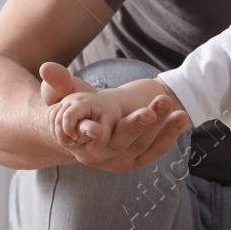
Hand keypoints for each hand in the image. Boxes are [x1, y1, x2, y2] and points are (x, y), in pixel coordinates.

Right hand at [39, 61, 192, 173]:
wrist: (80, 135)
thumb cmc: (71, 111)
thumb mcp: (63, 97)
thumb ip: (58, 84)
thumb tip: (47, 67)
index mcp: (83, 144)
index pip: (99, 137)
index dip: (114, 128)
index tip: (138, 115)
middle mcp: (102, 158)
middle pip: (126, 142)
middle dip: (144, 122)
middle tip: (162, 102)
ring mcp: (120, 162)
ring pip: (144, 146)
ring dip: (163, 127)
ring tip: (178, 109)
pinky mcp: (136, 160)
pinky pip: (155, 150)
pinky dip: (170, 135)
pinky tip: (183, 118)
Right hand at [51, 90, 116, 146]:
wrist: (107, 104)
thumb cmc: (109, 116)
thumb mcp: (109, 126)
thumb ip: (102, 137)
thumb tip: (90, 148)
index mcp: (83, 102)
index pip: (67, 117)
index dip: (69, 131)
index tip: (78, 139)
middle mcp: (71, 98)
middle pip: (56, 118)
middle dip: (62, 134)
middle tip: (73, 143)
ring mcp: (64, 100)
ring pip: (51, 117)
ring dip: (57, 132)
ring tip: (70, 139)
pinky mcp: (60, 103)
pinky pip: (50, 116)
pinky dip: (54, 127)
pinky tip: (65, 134)